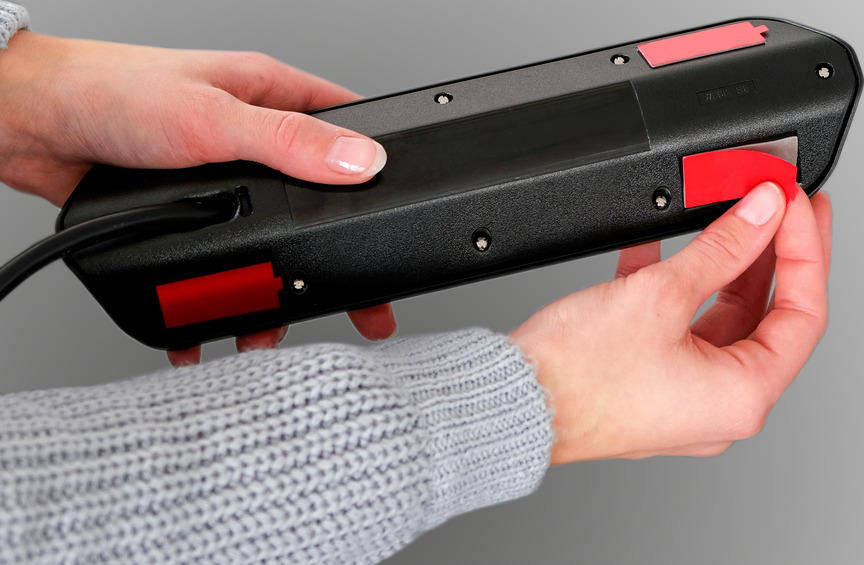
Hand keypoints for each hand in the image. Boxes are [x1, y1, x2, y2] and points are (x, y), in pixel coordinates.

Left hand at [0, 31, 396, 364]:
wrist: (32, 122)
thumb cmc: (113, 93)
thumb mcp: (213, 118)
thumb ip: (288, 143)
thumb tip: (360, 160)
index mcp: (272, 97)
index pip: (348, 131)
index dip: (379, 171)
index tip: (402, 211)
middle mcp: (253, 138)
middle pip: (316, 205)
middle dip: (333, 262)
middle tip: (361, 307)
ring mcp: (225, 179)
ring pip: (270, 243)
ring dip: (272, 291)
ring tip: (271, 329)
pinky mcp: (193, 212)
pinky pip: (225, 261)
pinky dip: (222, 296)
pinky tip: (216, 323)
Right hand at [510, 183, 830, 463]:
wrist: (514, 400)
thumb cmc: (575, 376)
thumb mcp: (658, 296)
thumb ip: (720, 248)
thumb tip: (761, 213)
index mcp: (741, 397)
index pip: (802, 313)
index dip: (805, 250)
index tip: (796, 205)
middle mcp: (719, 406)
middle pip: (764, 317)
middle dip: (768, 254)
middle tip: (775, 205)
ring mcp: (683, 398)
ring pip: (719, 320)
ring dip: (718, 267)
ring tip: (723, 218)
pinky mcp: (650, 385)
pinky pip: (678, 330)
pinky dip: (674, 289)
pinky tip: (655, 251)